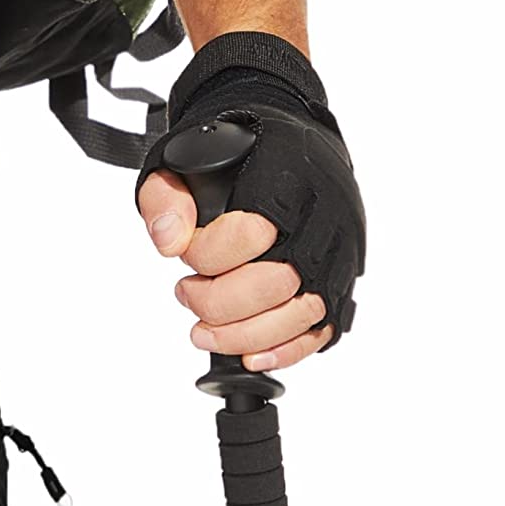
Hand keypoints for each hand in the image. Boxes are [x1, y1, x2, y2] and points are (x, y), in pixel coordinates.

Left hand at [136, 175, 331, 374]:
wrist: (289, 148)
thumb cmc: (237, 160)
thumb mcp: (183, 161)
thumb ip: (165, 198)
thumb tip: (169, 242)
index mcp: (289, 182)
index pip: (250, 234)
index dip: (206, 255)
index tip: (186, 254)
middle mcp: (322, 221)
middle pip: (274, 284)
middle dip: (218, 302)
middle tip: (188, 293)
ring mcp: (334, 257)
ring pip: (297, 315)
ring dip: (242, 336)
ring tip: (203, 332)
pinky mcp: (338, 287)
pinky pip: (319, 333)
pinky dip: (283, 352)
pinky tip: (250, 357)